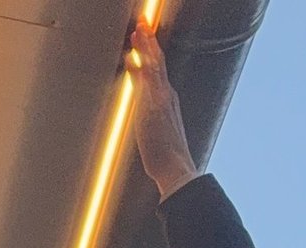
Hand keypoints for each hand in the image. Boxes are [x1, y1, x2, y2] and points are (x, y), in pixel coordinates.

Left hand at [130, 24, 196, 199]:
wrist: (175, 168)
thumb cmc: (166, 155)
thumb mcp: (158, 131)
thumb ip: (154, 118)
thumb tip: (149, 116)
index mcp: (168, 98)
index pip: (159, 68)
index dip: (152, 51)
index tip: (146, 36)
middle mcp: (166, 95)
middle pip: (158, 60)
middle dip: (150, 40)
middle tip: (142, 22)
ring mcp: (161, 100)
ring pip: (154, 66)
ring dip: (145, 47)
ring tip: (137, 31)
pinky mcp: (153, 110)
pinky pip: (145, 84)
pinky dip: (138, 68)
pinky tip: (130, 57)